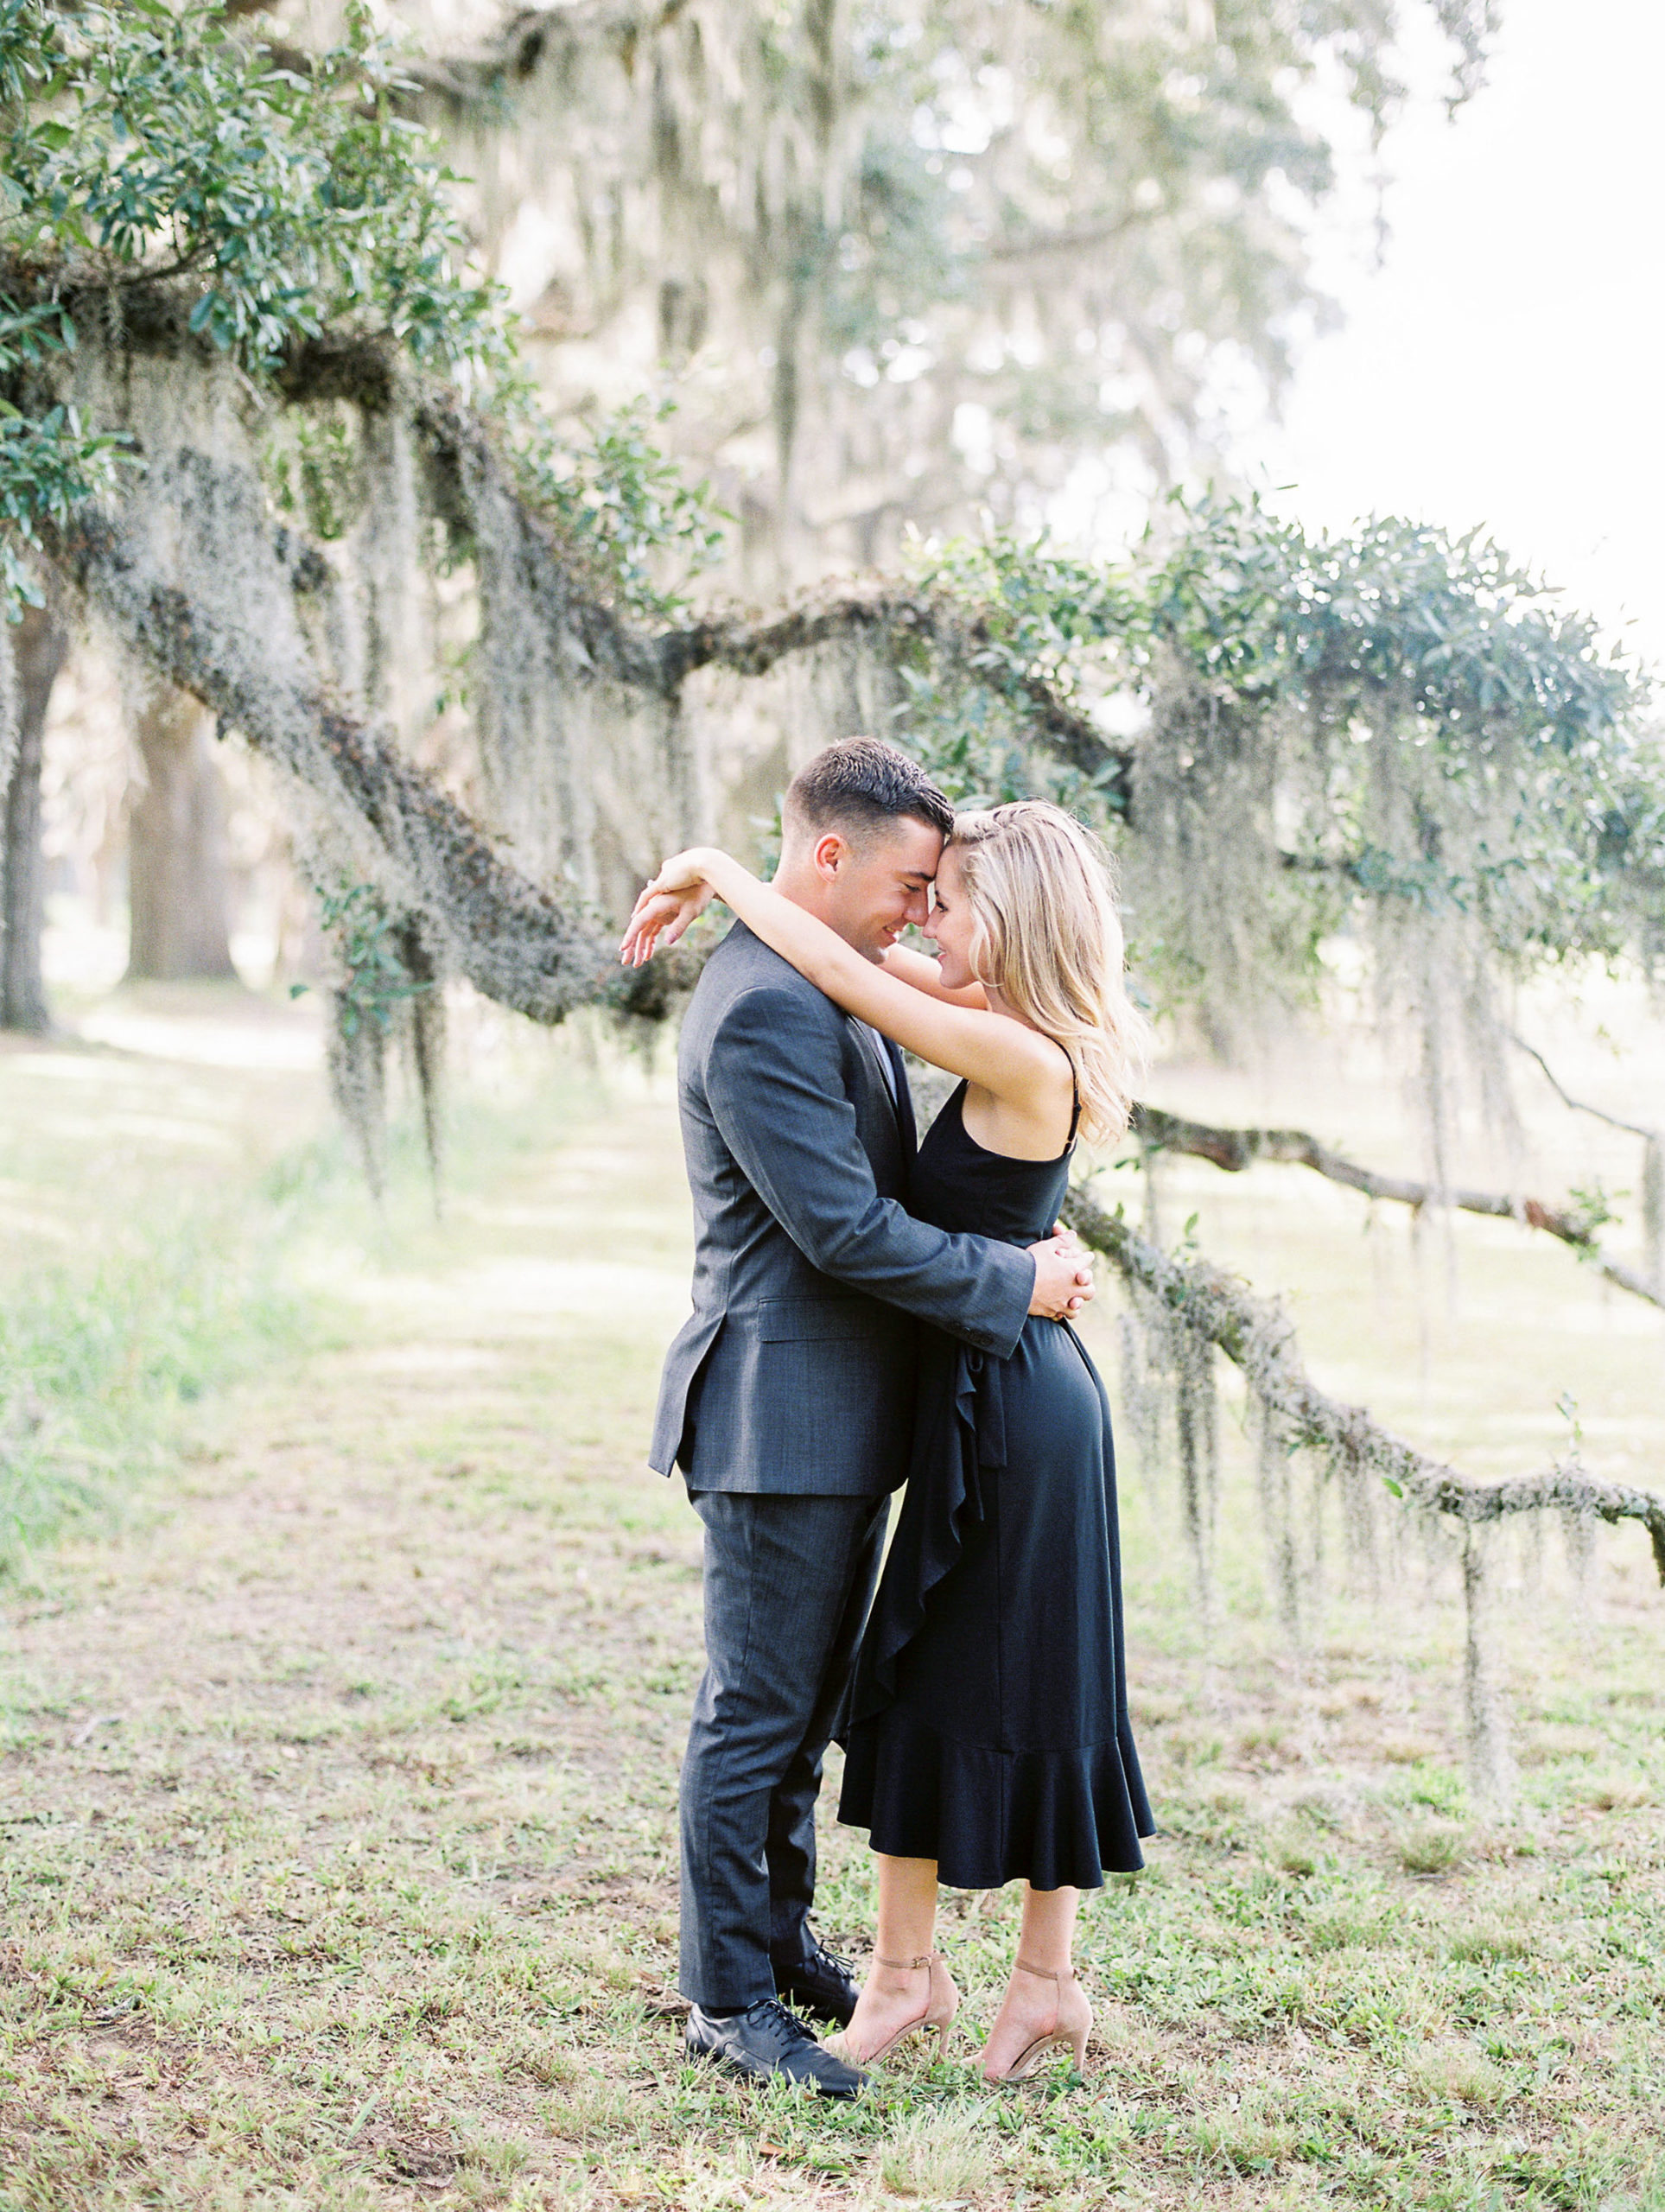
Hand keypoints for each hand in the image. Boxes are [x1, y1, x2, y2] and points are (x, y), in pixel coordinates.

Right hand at [619, 850, 717, 966]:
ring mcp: (659, 907)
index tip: (623, 948)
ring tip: (638, 961)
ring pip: (645, 928)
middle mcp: (654, 904)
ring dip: (641, 945)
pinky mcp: (665, 909)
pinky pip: (654, 926)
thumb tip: (667, 943)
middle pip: (639, 926)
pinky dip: (651, 939)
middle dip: (632, 944)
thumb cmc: (698, 894)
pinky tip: (649, 952)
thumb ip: (678, 927)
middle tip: (625, 961)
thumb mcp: (690, 912)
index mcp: (657, 903)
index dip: (630, 935)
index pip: (639, 921)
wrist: (704, 876)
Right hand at [1026, 1227, 1094, 1319]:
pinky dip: (1062, 1312)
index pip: (1086, 1262)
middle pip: (1090, 1289)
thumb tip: (1072, 1234)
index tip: (1087, 1256)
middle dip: (1087, 1284)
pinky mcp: (1051, 1311)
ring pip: (1078, 1307)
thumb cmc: (1030, 1263)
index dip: (1087, 1257)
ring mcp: (1062, 1302)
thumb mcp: (1045, 1247)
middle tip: (1081, 1280)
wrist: (1014, 1285)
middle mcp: (1071, 1288)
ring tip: (1072, 1298)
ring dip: (1076, 1302)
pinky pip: (1062, 1315)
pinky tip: (1058, 1308)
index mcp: (1072, 1269)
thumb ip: (1061, 1241)